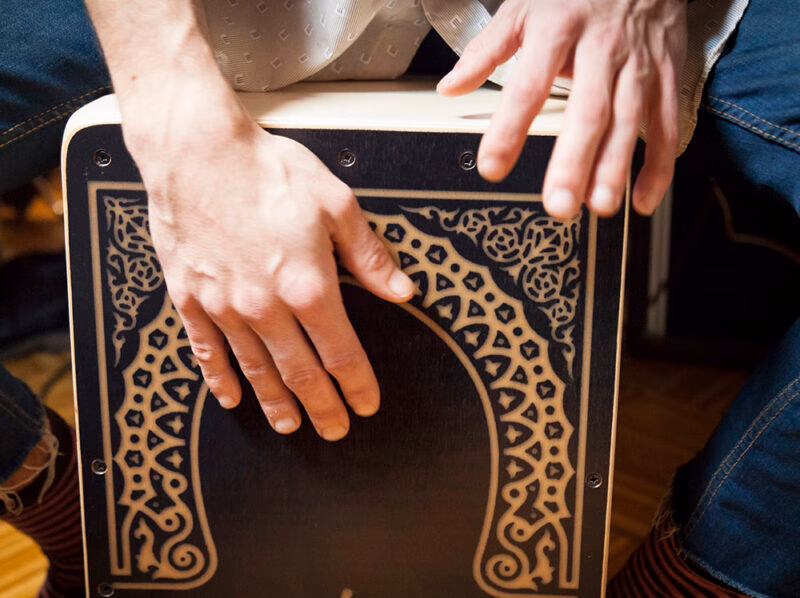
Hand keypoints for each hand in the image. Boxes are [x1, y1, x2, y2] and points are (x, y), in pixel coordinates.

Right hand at [126, 92, 414, 440]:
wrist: (197, 150)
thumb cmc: (266, 171)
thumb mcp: (336, 204)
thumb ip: (369, 256)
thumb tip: (400, 290)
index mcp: (309, 287)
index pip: (341, 354)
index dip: (357, 385)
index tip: (366, 404)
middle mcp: (266, 307)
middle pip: (301, 374)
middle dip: (322, 407)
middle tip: (334, 429)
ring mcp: (224, 307)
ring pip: (256, 371)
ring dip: (276, 403)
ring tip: (290, 425)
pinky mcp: (191, 298)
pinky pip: (207, 352)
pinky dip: (221, 379)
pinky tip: (231, 397)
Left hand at [437, 0, 687, 217]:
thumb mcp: (525, 6)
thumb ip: (487, 49)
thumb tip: (450, 87)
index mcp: (558, 29)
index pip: (529, 86)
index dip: (510, 129)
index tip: (492, 167)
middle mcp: (601, 49)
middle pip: (588, 111)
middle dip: (573, 162)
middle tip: (558, 205)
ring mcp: (637, 64)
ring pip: (628, 121)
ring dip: (614, 168)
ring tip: (599, 206)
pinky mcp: (665, 75)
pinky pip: (665, 124)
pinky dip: (658, 165)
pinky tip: (642, 200)